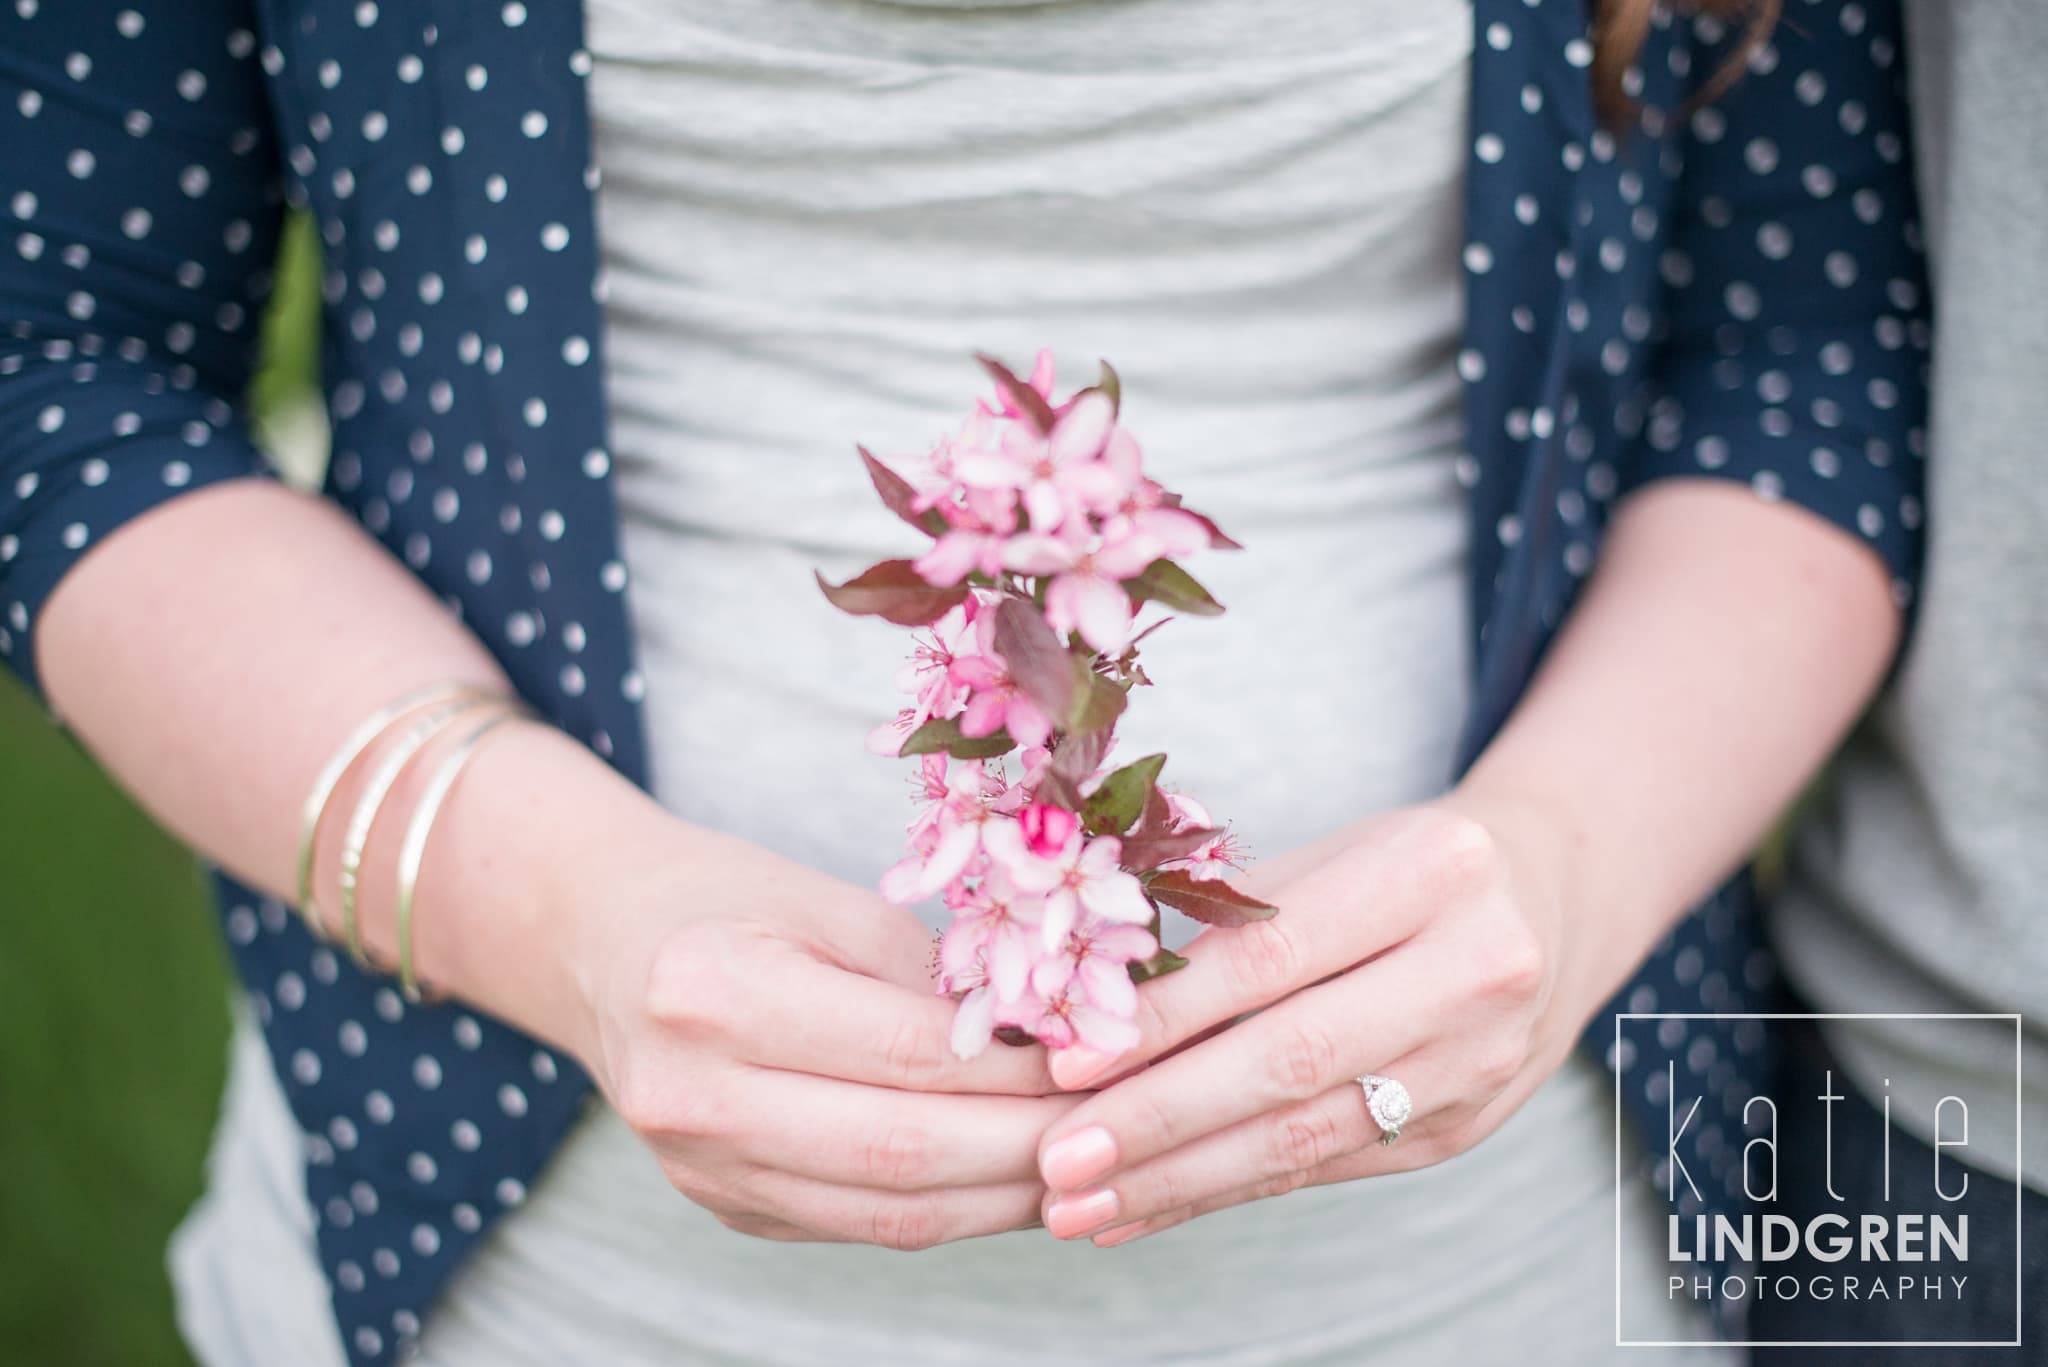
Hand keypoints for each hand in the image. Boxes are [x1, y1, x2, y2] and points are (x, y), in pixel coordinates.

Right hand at [563, 823, 1085, 1249]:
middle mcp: (694, 1098)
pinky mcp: (724, 1208)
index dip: (1024, 1072)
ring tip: (1088, 1163)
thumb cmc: (724, 899)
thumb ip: (932, 975)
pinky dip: (950, 1209)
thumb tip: (1061, 1038)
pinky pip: (860, 1225)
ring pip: (890, 1214)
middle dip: (1032, 1147)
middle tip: (1123, 1123)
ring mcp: (701, 1171)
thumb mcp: (826, 899)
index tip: (1110, 1059)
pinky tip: (1010, 1181)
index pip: (909, 1059)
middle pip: (905, 1154)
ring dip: (1003, 1198)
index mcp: (714, 996)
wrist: (600, 945)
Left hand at [1029, 797, 1580, 1245]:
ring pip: (1307, 1135)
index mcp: (1431, 874)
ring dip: (1181, 1180)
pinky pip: (1324, 1169)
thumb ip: (1230, 922)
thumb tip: (1086, 1006)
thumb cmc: (1406, 868)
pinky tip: (1145, 1210)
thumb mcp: (1336, 855)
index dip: (1163, 1019)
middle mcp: (1474, 971)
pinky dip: (1225, 1191)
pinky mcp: (1462, 1130)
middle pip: (1291, 1061)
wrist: (1553, 902)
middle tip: (1058, 1160)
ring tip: (1081, 1203)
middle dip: (1160, 1120)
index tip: (1065, 1063)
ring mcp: (1477, 1064)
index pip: (1271, 961)